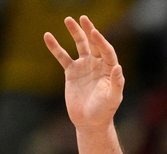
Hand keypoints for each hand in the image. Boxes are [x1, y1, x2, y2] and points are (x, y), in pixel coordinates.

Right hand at [44, 15, 124, 132]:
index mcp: (109, 69)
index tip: (94, 32)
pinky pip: (62, 57)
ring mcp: (84, 66)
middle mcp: (98, 65)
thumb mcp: (112, 99)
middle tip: (83, 18)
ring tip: (68, 19)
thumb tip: (118, 67)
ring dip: (74, 32)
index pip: (106, 51)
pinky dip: (55, 47)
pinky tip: (48, 36)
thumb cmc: (104, 112)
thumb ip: (116, 84)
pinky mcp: (71, 72)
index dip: (101, 41)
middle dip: (88, 30)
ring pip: (79, 45)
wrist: (89, 122)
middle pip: (94, 43)